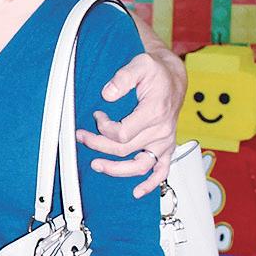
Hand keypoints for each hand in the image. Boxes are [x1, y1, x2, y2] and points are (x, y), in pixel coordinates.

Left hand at [76, 47, 185, 196]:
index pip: (122, 133)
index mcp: (155, 112)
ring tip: (97, 166)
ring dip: (117, 169)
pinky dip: (151, 184)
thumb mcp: (140, 64)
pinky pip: (162, 171)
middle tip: (82, 137)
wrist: (173, 78)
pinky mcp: (166, 148)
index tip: (97, 116)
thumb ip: (123, 78)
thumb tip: (107, 95)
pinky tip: (137, 191)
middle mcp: (161, 130)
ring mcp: (164, 142)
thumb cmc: (156, 72)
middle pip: (125, 149)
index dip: (104, 128)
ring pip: (140, 165)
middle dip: (99, 145)